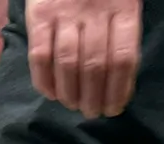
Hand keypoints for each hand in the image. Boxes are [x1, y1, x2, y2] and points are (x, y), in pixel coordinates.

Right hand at [26, 0, 141, 117]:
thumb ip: (122, 29)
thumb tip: (120, 78)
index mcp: (124, 7)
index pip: (124, 58)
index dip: (119, 89)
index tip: (114, 108)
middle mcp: (95, 11)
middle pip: (95, 65)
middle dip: (94, 97)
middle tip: (92, 113)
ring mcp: (65, 13)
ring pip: (68, 63)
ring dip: (70, 93)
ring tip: (73, 106)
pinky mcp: (39, 16)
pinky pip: (40, 55)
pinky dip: (44, 80)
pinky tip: (51, 94)